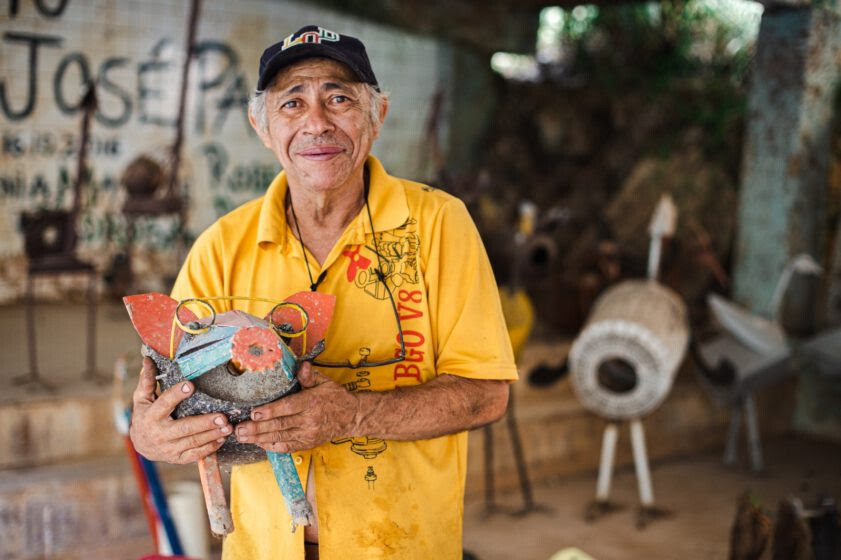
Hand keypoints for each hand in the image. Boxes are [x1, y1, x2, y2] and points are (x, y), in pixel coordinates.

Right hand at [129, 356, 232, 463]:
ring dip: (212, 435)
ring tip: (227, 427)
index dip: (176, 394)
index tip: (190, 385)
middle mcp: (160, 433)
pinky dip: (209, 448)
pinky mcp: (177, 458)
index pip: (164, 403)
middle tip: (222, 417)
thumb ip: (147, 381)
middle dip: (204, 423)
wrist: (141, 445)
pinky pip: (195, 454)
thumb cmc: (145, 417)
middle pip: (184, 428)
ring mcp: (169, 448)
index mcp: (151, 416)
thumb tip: (148, 359)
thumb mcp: (141, 399)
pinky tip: (221, 439)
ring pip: (193, 442)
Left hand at [235, 362, 358, 452]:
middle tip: (240, 429)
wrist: (351, 417)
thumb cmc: (334, 397)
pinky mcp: (307, 443)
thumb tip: (300, 366)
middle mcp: (309, 420)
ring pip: (280, 437)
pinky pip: (287, 446)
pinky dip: (271, 446)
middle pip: (280, 425)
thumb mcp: (324, 382)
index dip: (270, 411)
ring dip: (259, 438)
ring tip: (242, 437)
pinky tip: (258, 443)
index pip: (288, 407)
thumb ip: (309, 375)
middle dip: (257, 428)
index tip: (254, 413)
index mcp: (312, 402)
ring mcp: (308, 434)